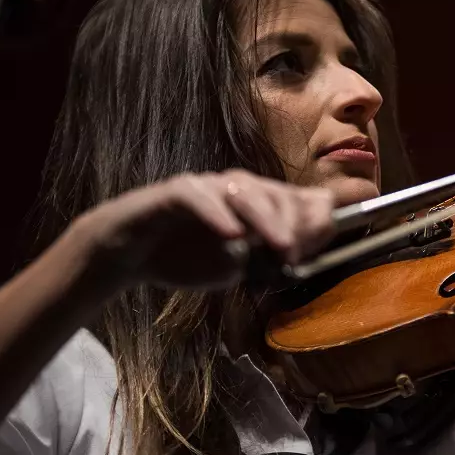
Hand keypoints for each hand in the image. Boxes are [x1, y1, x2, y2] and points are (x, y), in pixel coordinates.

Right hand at [73, 170, 334, 290]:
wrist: (130, 254)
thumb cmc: (186, 256)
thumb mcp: (236, 267)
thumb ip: (266, 263)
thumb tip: (300, 263)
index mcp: (259, 203)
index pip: (301, 200)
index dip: (317, 221)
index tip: (325, 248)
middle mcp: (237, 187)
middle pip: (279, 194)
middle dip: (296, 225)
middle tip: (300, 256)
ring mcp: (207, 186)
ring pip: (245, 191)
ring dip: (268, 220)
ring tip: (283, 248)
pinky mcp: (175, 193)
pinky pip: (200, 197)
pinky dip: (218, 214)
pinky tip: (232, 235)